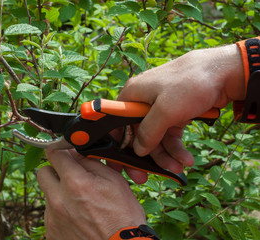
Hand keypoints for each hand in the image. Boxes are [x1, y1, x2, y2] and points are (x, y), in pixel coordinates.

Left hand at [37, 149, 145, 239]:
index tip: (64, 154)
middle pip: (43, 173)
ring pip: (47, 194)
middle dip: (55, 171)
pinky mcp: (51, 232)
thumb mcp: (113, 181)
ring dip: (59, 193)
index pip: (53, 154)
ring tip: (79, 203)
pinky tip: (77, 217)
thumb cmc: (122, 215)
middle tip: (70, 177)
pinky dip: (61, 212)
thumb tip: (74, 152)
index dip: (60, 151)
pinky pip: (50, 214)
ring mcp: (53, 218)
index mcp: (75, 183)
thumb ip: (90, 162)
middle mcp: (58, 200)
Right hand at [115, 44, 244, 182]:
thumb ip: (148, 132)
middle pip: (136, 134)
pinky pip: (170, 135)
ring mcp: (159, 108)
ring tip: (178, 168)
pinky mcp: (175, 113)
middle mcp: (142, 102)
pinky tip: (186, 159)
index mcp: (132, 95)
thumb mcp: (165, 110)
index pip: (114, 123)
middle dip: (143, 156)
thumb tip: (137, 150)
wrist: (225, 72)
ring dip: (165, 155)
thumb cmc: (190, 84)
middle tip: (143, 177)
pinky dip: (176, 148)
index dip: (116, 144)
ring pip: (155, 138)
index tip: (118, 164)